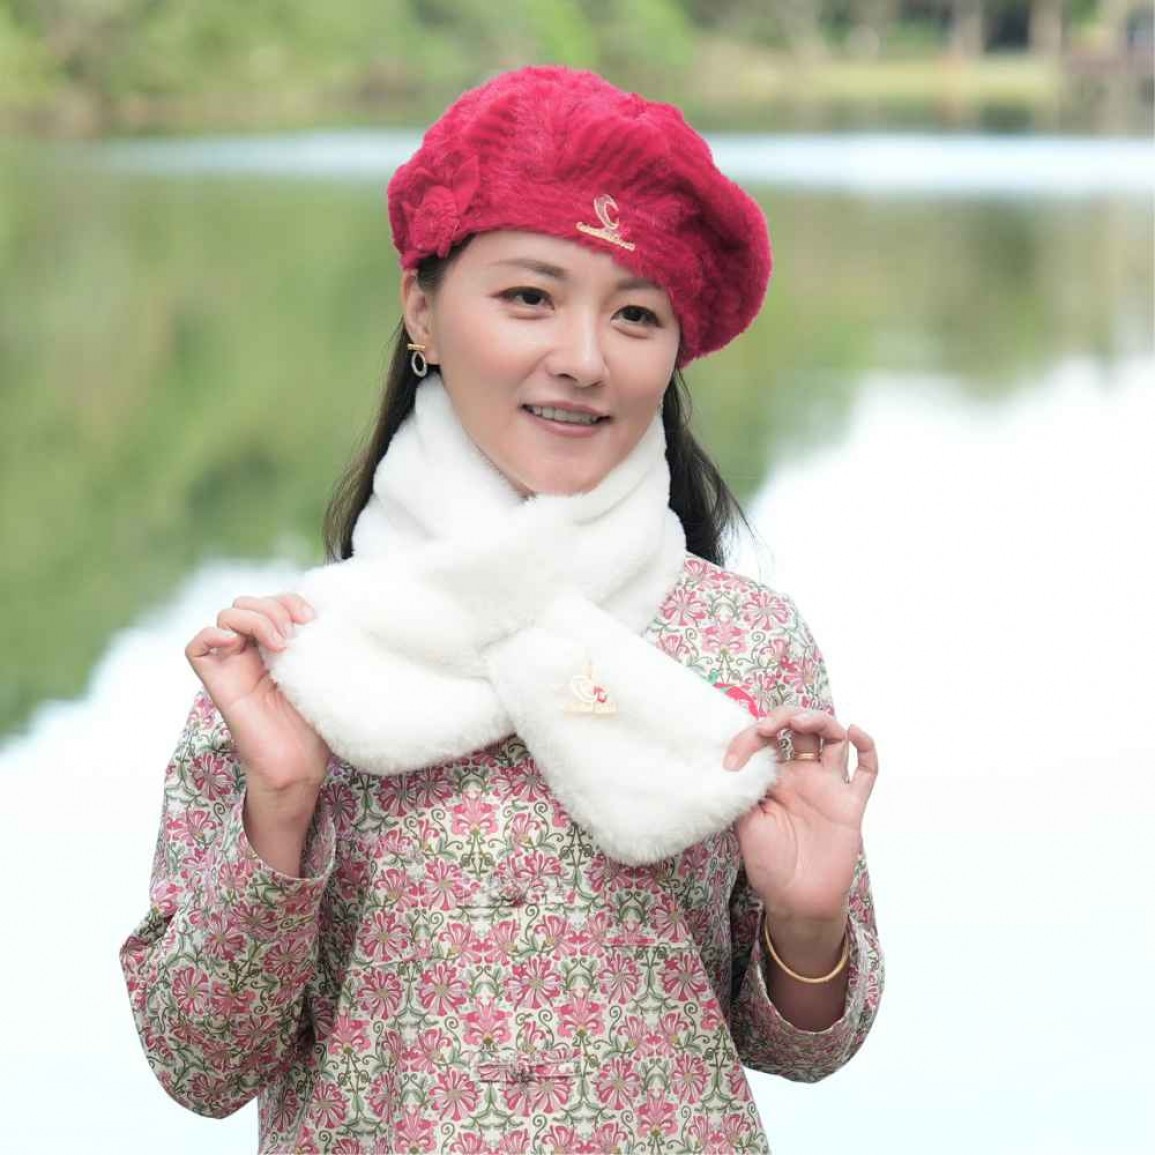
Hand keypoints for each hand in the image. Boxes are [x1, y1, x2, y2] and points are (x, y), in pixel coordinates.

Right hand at [185, 593, 329, 829]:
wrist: (299, 764)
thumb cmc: (314, 725)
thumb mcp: (321, 673)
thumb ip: (316, 642)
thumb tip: (327, 611)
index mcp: (277, 646)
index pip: (272, 601)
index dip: (289, 599)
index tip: (312, 618)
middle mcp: (252, 652)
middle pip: (247, 603)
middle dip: (274, 607)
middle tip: (295, 632)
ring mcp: (232, 665)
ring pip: (226, 616)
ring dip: (255, 618)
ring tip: (279, 643)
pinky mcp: (216, 683)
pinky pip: (195, 647)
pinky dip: (212, 634)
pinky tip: (236, 643)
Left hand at [725, 705, 877, 926]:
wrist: (796, 900)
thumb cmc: (768, 863)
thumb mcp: (745, 820)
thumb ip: (747, 788)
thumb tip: (740, 758)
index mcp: (775, 777)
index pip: (766, 739)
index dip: (749, 738)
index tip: (732, 761)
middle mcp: (802, 775)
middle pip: (802, 728)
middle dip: (786, 716)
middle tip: (770, 726)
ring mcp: (829, 787)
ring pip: (834, 737)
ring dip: (819, 720)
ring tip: (802, 721)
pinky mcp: (851, 803)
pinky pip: (867, 771)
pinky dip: (866, 746)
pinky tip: (854, 732)